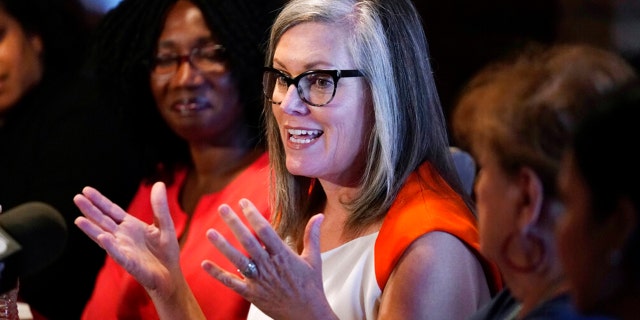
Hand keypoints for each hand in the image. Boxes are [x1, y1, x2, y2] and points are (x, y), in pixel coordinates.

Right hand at [73, 182, 181, 297]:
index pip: (112, 210)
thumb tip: (159, 183)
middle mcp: (122, 236)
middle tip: (77, 198)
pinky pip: (118, 253)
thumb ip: (160, 206)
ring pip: (104, 236)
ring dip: (91, 229)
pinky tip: (102, 238)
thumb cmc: (165, 250)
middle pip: (103, 220)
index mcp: (130, 225)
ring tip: (79, 219)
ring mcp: (123, 249)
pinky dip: (110, 246)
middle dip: (90, 210)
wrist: (169, 274)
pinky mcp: (128, 262)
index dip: (100, 201)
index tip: (86, 190)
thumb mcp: (165, 224)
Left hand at [201, 199, 337, 319]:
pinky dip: (217, 274)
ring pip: (237, 260)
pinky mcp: (251, 294)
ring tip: (210, 232)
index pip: (265, 230)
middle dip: (234, 224)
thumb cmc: (311, 286)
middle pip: (248, 241)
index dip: (253, 215)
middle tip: (222, 208)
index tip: (243, 202)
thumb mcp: (314, 260)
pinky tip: (204, 264)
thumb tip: (319, 216)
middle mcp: (269, 266)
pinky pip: (231, 283)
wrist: (307, 315)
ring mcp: (259, 280)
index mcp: (283, 255)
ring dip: (222, 246)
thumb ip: (313, 236)